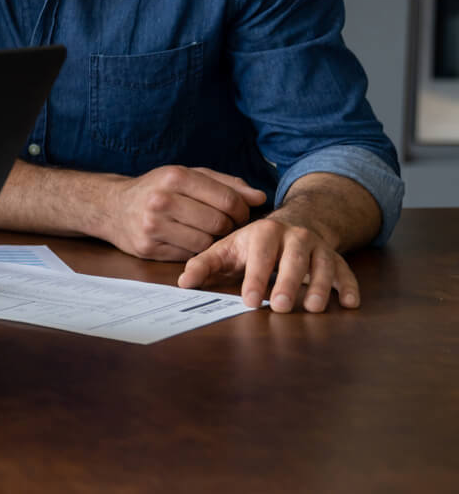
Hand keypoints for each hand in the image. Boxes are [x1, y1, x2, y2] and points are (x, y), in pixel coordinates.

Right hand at [102, 166, 267, 260]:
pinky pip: (188, 255)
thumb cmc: (157, 189)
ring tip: (205, 232)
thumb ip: (225, 184)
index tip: (240, 214)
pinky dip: (194, 250)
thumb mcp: (188, 176)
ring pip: (206, 242)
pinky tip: (187, 239)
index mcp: (175, 177)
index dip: (242, 210)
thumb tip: (259, 198)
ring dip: (212, 240)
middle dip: (229, 227)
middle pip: (219, 222)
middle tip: (225, 225)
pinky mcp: (147, 247)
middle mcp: (162, 200)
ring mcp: (152, 225)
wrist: (112, 207)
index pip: (227, 199)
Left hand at [178, 217, 360, 312]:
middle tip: (280, 306)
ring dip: (320, 286)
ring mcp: (318, 247)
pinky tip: (350, 303)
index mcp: (264, 233)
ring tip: (314, 308)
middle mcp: (294, 236)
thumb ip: (205, 265)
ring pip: (322, 265)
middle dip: (287, 282)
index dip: (255, 277)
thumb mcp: (227, 249)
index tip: (249, 300)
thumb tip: (183, 283)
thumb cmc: (253, 244)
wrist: (293, 224)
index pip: (259, 255)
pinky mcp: (336, 258)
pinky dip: (350, 286)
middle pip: (292, 260)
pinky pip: (346, 271)